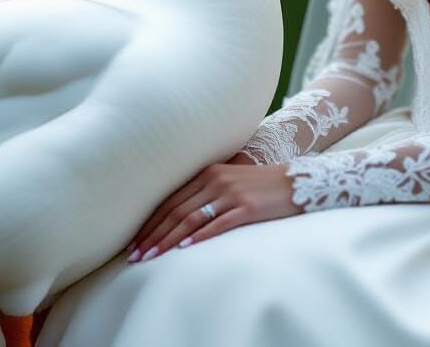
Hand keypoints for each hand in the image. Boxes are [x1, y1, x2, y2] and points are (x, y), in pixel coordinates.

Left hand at [126, 159, 302, 261]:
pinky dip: (198, 237)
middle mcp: (216, 180)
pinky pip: (217, 224)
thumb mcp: (229, 180)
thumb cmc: (259, 185)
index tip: (135, 241)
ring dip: (167, 240)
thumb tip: (178, 214)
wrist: (295, 182)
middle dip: (152, 234)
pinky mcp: (246, 207)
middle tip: (135, 255)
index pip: (170, 199)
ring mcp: (231, 193)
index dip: (150, 221)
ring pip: (190, 219)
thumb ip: (205, 190)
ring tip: (151, 257)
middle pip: (176, 210)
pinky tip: (184, 248)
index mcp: (208, 172)